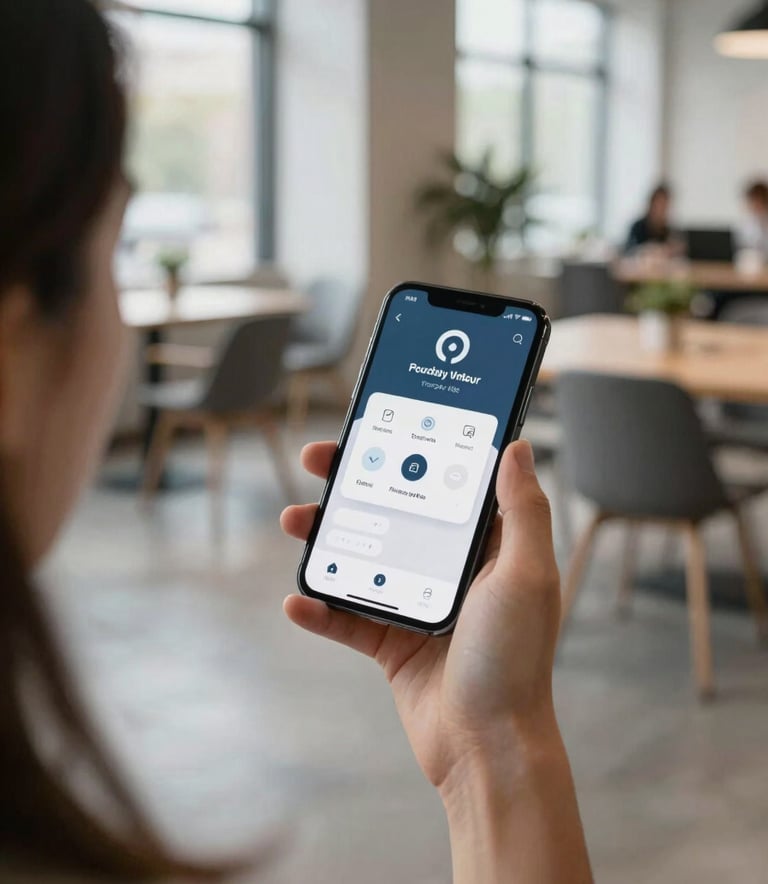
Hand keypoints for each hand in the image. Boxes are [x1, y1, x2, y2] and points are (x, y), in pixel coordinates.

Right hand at [280, 439, 561, 791]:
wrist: (488, 748)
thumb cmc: (515, 660)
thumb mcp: (526, 574)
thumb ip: (523, 511)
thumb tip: (515, 446)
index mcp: (485, 549)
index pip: (444, 485)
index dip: (413, 451)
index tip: (380, 426)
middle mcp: (450, 571)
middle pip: (394, 514)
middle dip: (354, 485)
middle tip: (318, 460)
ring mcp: (418, 606)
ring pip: (364, 559)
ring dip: (326, 539)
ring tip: (295, 521)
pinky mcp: (393, 645)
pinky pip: (349, 619)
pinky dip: (321, 609)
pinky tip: (296, 599)